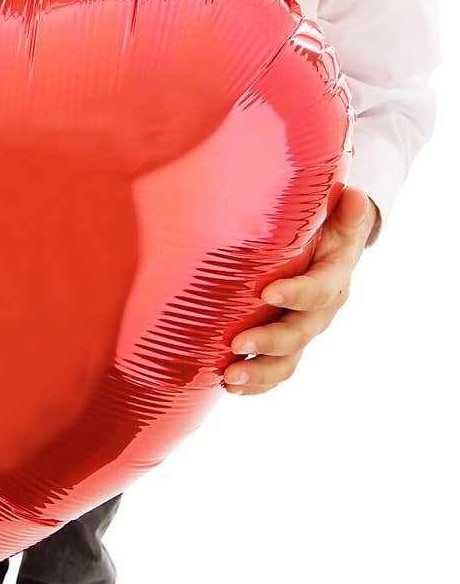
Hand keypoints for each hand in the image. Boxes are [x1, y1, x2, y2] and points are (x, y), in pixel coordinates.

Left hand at [223, 186, 379, 395]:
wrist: (333, 252)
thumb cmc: (328, 228)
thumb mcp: (340, 217)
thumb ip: (347, 211)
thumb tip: (355, 197)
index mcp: (333, 278)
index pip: (318, 290)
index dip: (296, 294)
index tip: (266, 293)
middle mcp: (321, 311)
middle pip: (299, 333)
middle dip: (268, 342)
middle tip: (236, 344)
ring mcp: (305, 330)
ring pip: (287, 360)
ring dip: (259, 372)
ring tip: (228, 377)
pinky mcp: (289, 344)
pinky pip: (277, 370)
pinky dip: (256, 383)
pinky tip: (230, 387)